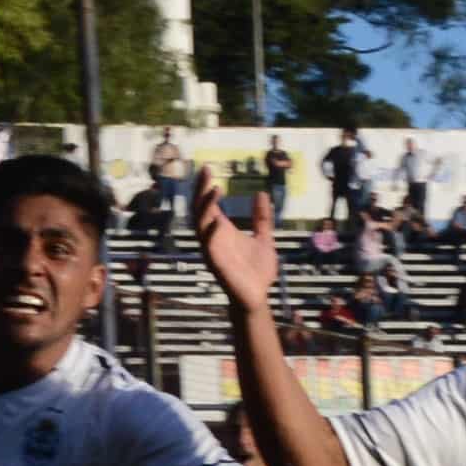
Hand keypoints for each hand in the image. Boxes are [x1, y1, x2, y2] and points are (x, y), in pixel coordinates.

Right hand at [195, 180, 277, 310]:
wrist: (258, 297)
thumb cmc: (257, 270)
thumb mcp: (264, 238)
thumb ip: (261, 218)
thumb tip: (261, 194)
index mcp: (222, 230)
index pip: (208, 204)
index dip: (205, 186)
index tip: (207, 167)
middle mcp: (213, 237)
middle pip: (200, 209)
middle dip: (200, 190)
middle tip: (205, 171)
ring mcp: (213, 250)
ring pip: (201, 225)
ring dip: (205, 207)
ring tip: (214, 189)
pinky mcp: (217, 264)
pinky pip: (210, 247)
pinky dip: (212, 233)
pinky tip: (218, 221)